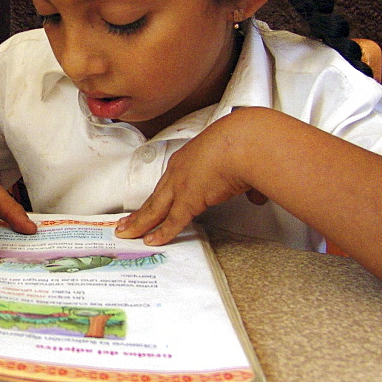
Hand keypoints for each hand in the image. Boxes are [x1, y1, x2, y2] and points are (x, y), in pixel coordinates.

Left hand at [115, 115, 266, 244]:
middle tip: (125, 222)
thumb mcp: (241, 160)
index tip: (149, 204)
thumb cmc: (245, 142)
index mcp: (189, 158)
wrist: (244, 140)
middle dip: (139, 212)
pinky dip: (161, 233)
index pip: (168, 183)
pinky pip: (171, 221)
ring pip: (154, 210)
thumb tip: (256, 194)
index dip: (157, 196)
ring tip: (127, 233)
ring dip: (140, 224)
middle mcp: (179, 171)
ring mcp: (181, 186)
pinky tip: (151, 241)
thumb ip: (246, 182)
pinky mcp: (188, 200)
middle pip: (154, 197)